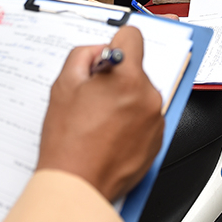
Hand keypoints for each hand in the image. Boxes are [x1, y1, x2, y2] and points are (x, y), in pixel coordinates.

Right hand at [36, 26, 163, 200]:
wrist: (77, 184)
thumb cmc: (68, 140)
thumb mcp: (64, 85)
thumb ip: (84, 55)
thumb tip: (99, 51)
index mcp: (128, 78)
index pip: (133, 37)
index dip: (117, 41)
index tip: (111, 52)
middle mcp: (149, 96)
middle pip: (136, 70)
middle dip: (117, 78)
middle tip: (94, 98)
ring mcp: (156, 120)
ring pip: (141, 95)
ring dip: (125, 100)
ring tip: (100, 121)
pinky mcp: (158, 141)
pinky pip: (146, 118)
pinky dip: (132, 122)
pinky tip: (110, 135)